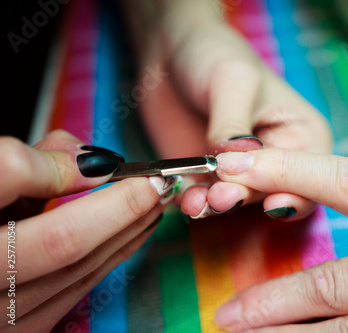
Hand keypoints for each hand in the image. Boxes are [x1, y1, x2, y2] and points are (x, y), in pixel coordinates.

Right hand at [0, 130, 174, 330]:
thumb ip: (22, 163)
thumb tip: (91, 159)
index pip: (50, 229)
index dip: (103, 198)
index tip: (137, 171)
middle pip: (68, 252)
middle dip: (124, 213)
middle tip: (159, 184)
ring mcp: (2, 320)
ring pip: (78, 276)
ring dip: (126, 236)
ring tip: (155, 204)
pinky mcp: (18, 327)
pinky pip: (73, 291)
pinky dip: (108, 258)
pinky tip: (131, 234)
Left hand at [121, 0, 331, 218]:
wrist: (171, 54)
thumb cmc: (216, 54)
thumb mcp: (234, 80)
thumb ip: (236, 125)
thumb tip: (240, 163)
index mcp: (302, 137)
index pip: (306, 175)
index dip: (289, 187)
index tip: (267, 194)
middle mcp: (276, 162)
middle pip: (271, 193)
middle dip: (246, 197)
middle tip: (223, 195)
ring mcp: (240, 174)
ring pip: (236, 202)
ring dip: (218, 206)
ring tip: (200, 201)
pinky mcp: (207, 179)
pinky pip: (204, 200)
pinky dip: (196, 203)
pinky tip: (188, 199)